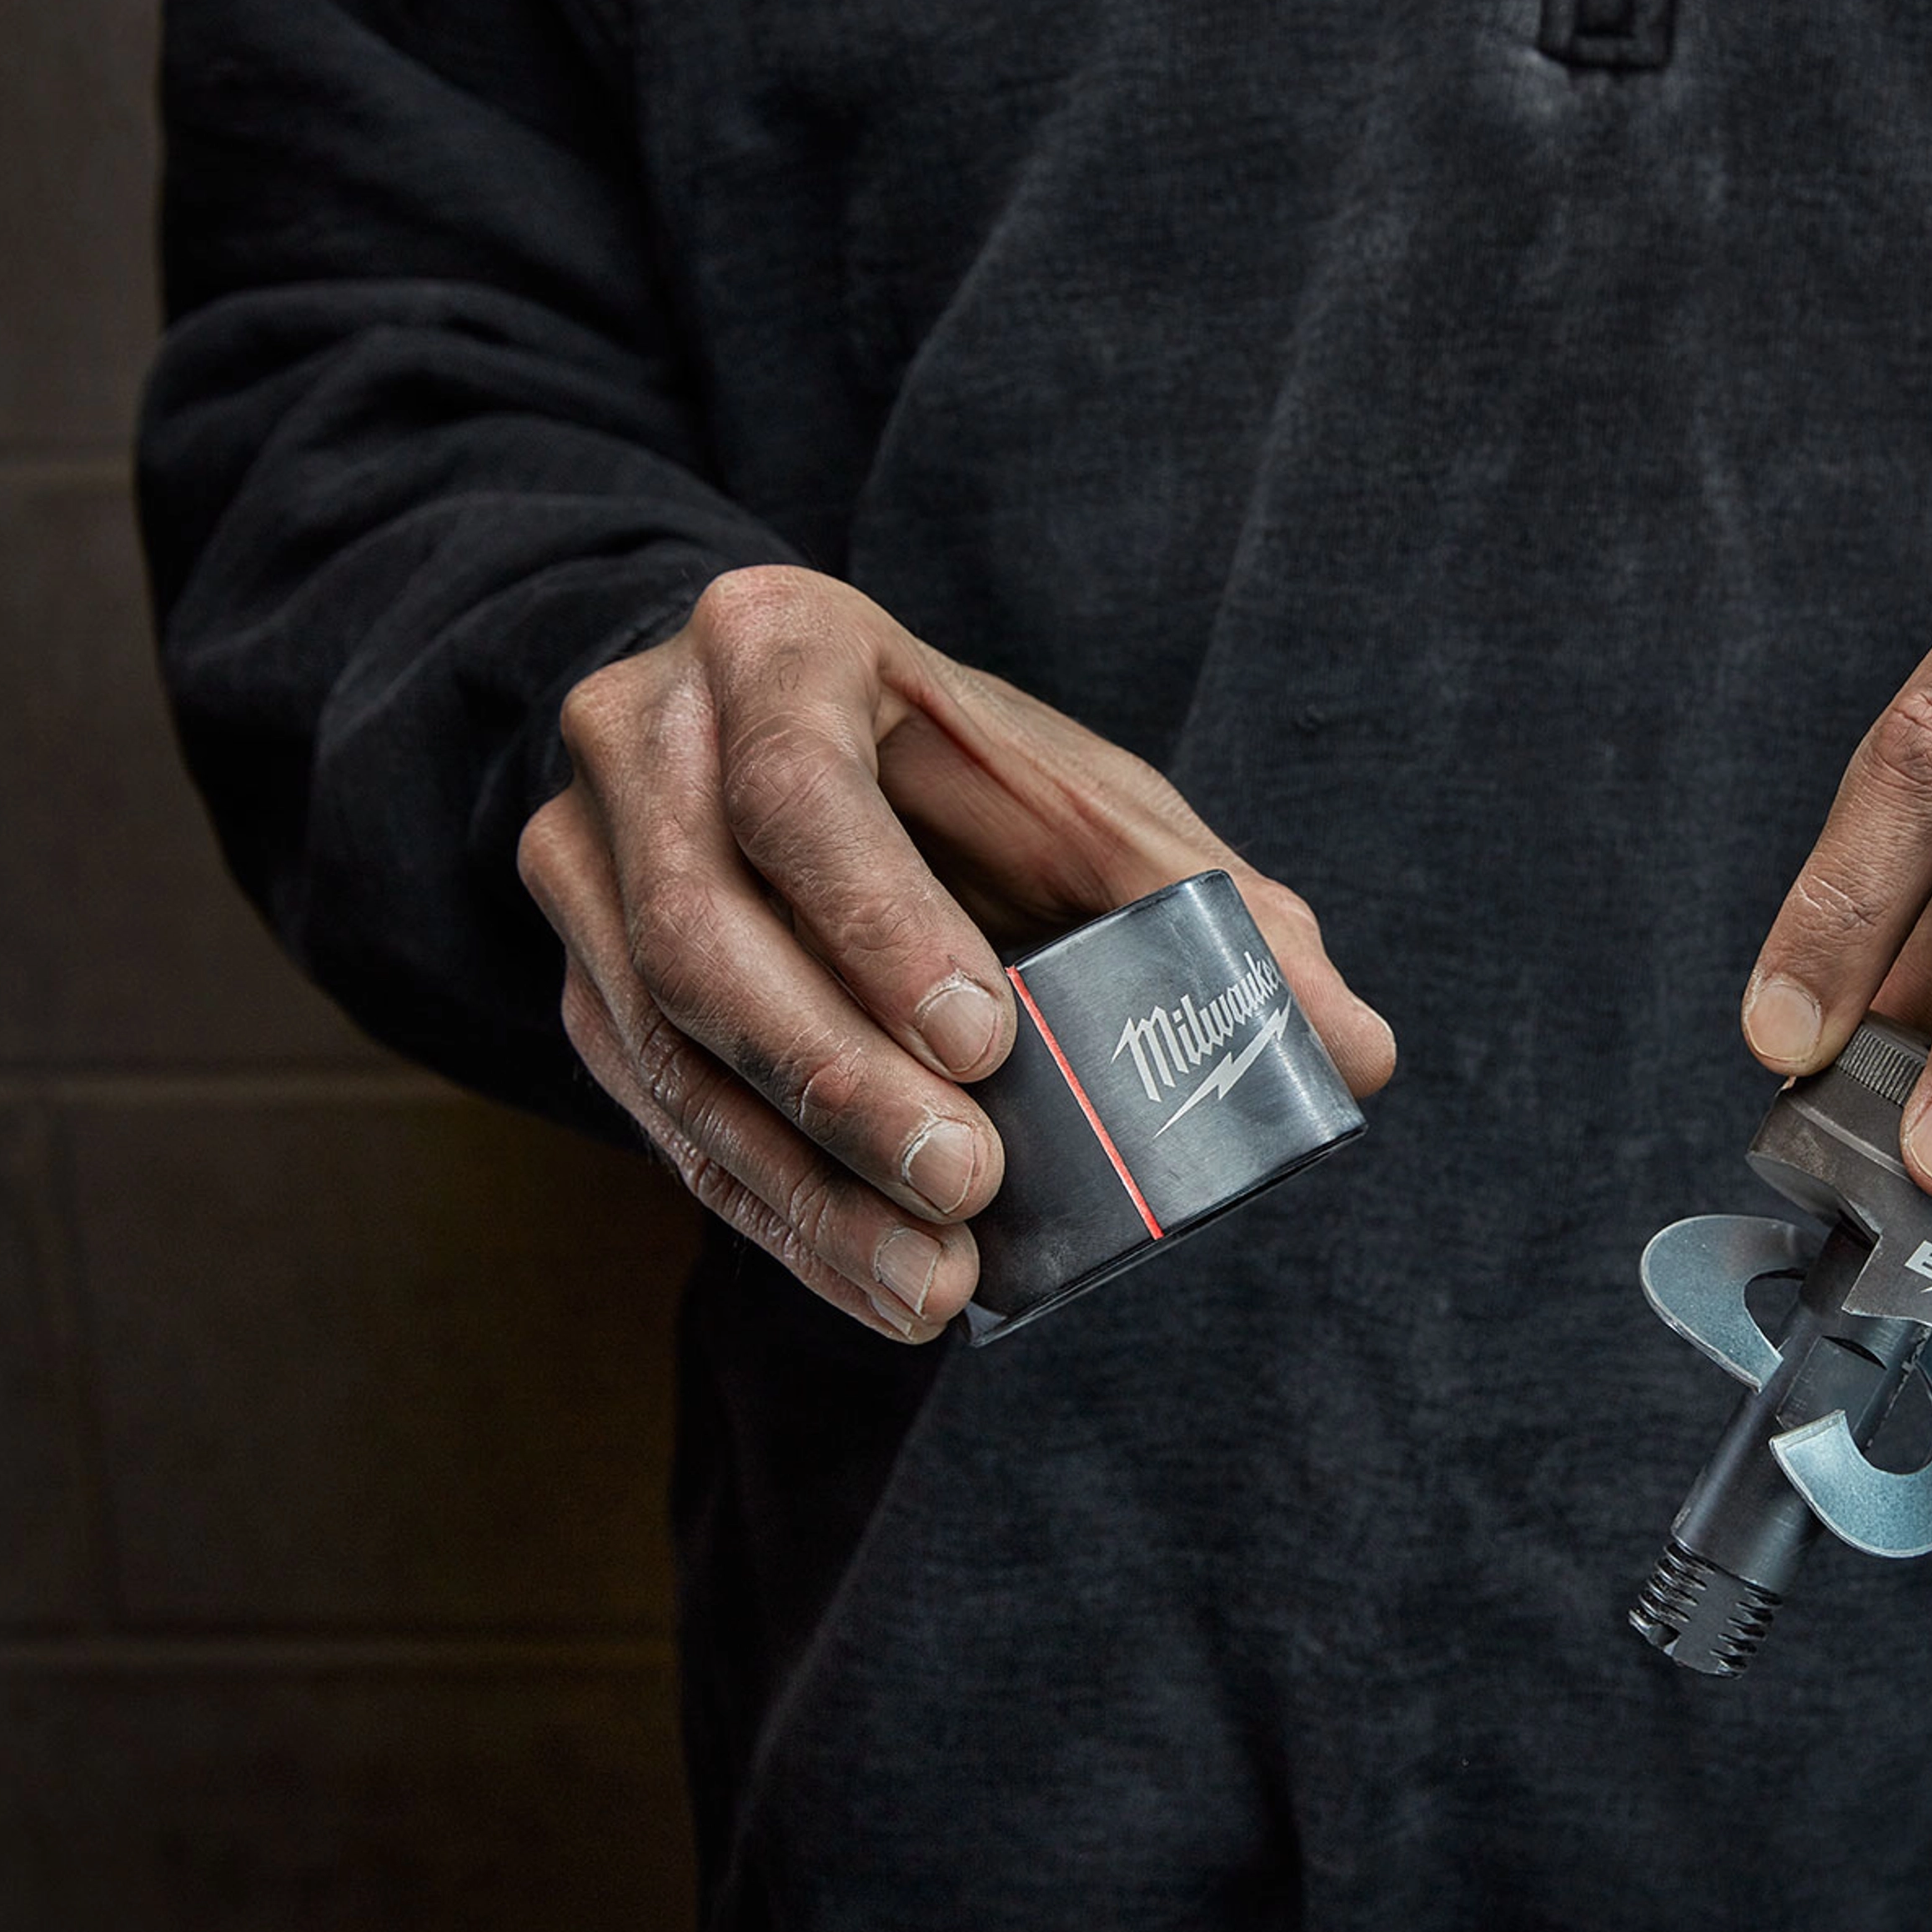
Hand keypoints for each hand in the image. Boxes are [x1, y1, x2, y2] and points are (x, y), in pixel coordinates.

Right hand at [520, 567, 1395, 1340]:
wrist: (773, 734)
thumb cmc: (960, 769)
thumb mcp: (1086, 798)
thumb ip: (1212, 907)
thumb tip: (1352, 1049)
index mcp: (779, 646)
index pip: (797, 787)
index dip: (877, 922)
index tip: (982, 1043)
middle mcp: (645, 738)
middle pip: (704, 933)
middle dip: (841, 1085)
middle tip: (968, 1192)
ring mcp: (585, 861)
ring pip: (664, 1045)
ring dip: (803, 1183)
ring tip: (929, 1285)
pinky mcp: (579, 976)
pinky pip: (659, 1114)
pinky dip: (770, 1207)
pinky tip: (868, 1277)